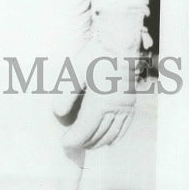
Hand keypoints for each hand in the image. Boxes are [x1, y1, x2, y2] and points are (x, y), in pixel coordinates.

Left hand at [53, 33, 140, 150]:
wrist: (120, 45)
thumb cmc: (95, 55)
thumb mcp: (76, 71)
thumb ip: (66, 94)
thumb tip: (57, 114)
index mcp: (101, 101)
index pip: (86, 128)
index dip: (75, 138)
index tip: (65, 144)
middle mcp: (115, 108)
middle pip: (99, 134)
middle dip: (85, 142)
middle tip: (72, 144)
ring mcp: (125, 107)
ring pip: (112, 133)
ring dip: (99, 142)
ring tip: (86, 144)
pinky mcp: (131, 103)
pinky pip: (124, 127)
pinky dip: (115, 137)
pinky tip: (108, 141)